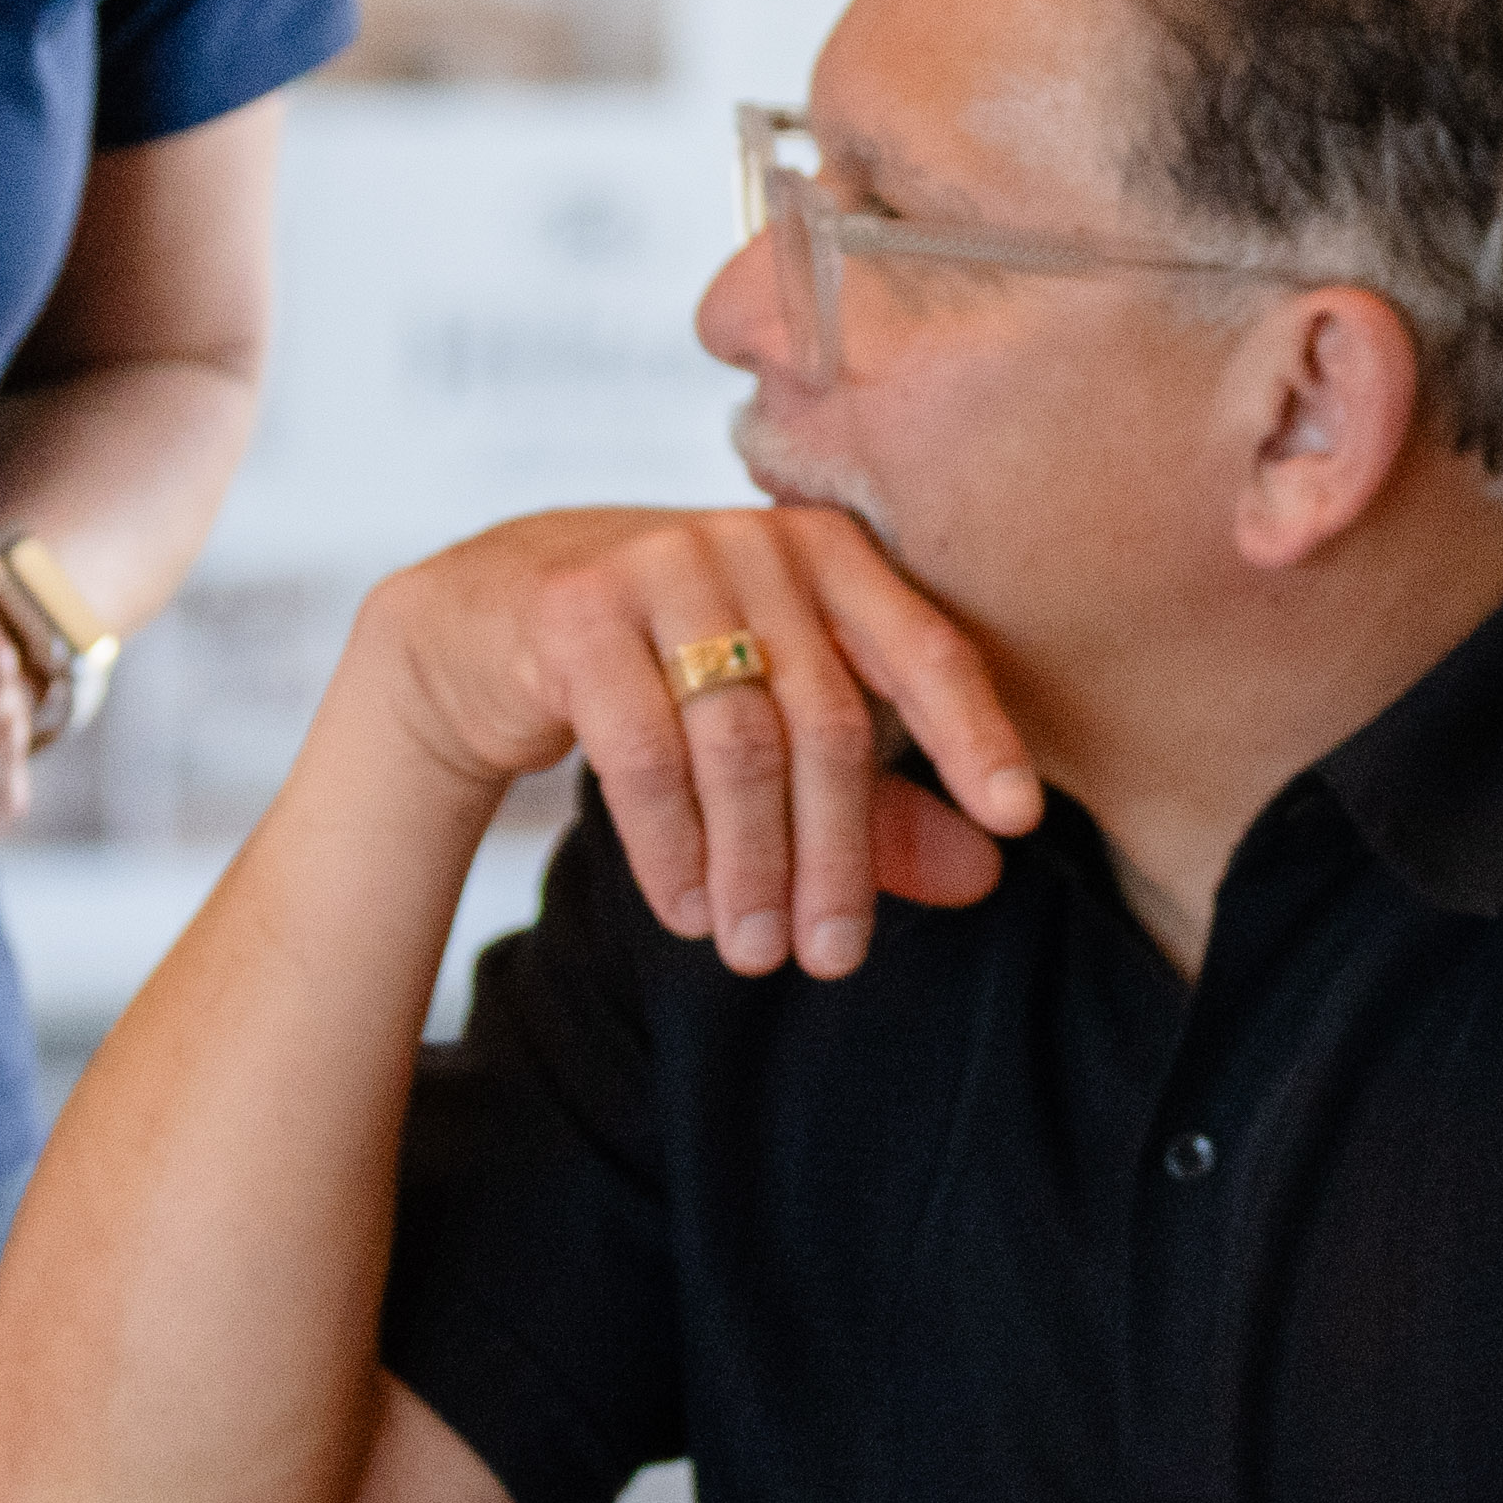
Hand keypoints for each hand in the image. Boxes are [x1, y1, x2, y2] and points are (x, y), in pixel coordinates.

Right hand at [352, 503, 1037, 981]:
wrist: (485, 630)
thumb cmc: (663, 677)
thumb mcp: (778, 728)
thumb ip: (879, 799)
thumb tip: (984, 874)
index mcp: (829, 555)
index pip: (924, 649)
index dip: (974, 735)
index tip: (1017, 820)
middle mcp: (754, 543)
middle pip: (827, 723)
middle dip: (834, 856)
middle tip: (831, 959)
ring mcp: (660, 564)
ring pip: (737, 746)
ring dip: (751, 869)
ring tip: (754, 952)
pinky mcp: (574, 612)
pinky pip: (640, 752)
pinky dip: (671, 848)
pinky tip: (686, 911)